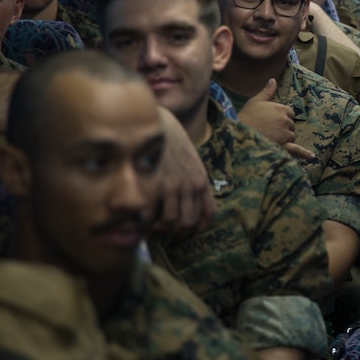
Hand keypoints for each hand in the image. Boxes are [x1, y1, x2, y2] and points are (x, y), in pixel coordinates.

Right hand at [153, 107, 214, 236]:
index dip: (200, 227)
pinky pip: (163, 216)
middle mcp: (193, 186)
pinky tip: (149, 223)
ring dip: (166, 231)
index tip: (190, 232)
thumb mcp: (189, 162)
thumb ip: (190, 181)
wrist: (159, 127)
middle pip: (191, 222)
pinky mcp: (162, 186)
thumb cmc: (172, 145)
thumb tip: (186, 202)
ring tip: (157, 229)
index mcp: (202, 180)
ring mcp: (178, 187)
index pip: (209, 212)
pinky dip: (156, 225)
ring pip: (178, 223)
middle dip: (179, 232)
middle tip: (168, 232)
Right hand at [237, 78, 315, 159]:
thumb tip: (273, 80)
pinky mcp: (282, 146)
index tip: (272, 120)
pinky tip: (312, 157)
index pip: (290, 113)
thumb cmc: (246, 116)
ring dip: (284, 138)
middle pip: (291, 126)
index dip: (282, 117)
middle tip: (268, 129)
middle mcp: (285, 121)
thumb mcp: (256, 101)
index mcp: (281, 109)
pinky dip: (304, 153)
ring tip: (269, 138)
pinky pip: (296, 150)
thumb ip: (267, 91)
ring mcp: (284, 134)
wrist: (237, 132)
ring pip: (291, 137)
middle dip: (283, 128)